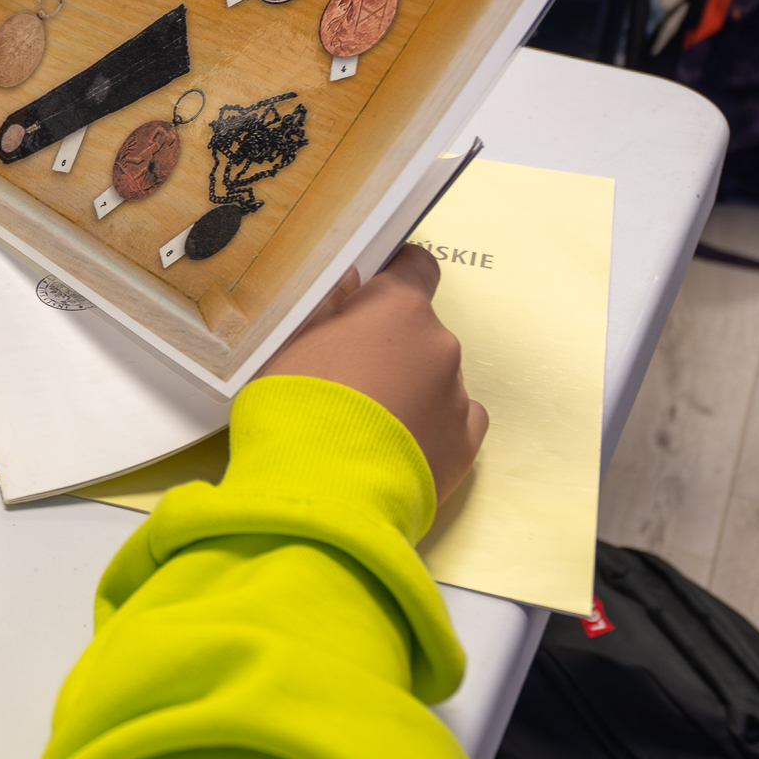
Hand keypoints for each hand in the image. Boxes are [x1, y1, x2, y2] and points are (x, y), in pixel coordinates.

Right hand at [256, 245, 487, 502]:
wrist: (322, 492)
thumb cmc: (295, 407)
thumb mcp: (291, 344)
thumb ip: (328, 308)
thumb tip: (353, 284)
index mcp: (398, 307)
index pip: (416, 266)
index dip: (396, 276)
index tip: (374, 294)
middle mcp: (439, 343)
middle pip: (420, 331)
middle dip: (392, 347)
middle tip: (349, 379)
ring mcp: (456, 394)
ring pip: (436, 378)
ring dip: (411, 389)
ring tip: (368, 427)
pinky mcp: (466, 444)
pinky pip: (455, 420)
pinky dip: (433, 427)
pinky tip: (400, 445)